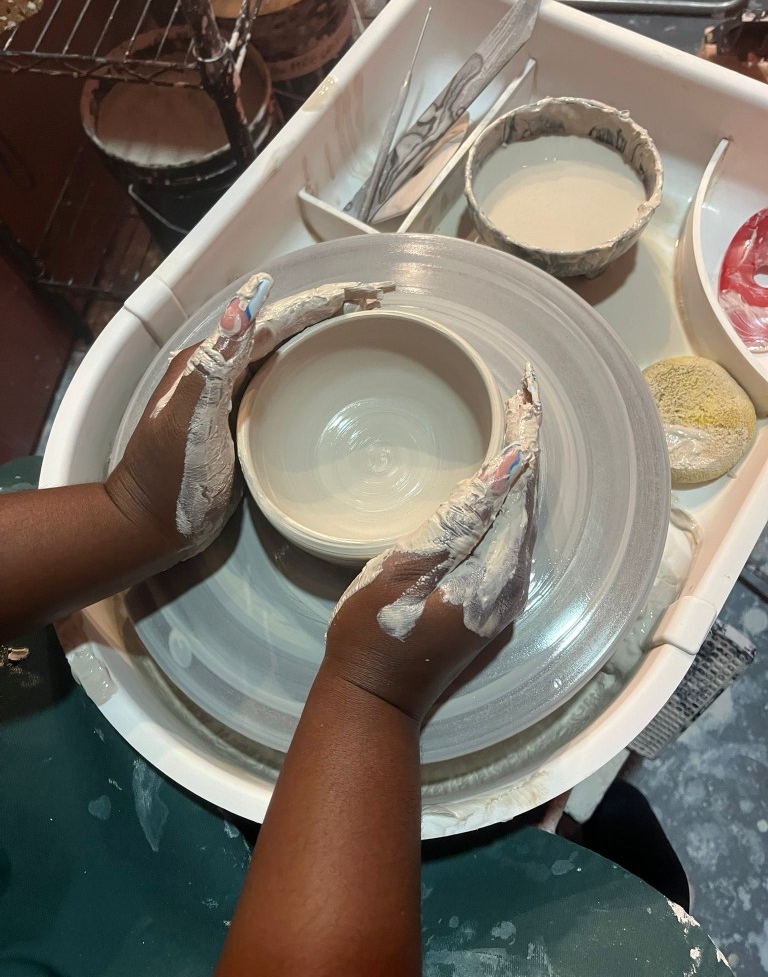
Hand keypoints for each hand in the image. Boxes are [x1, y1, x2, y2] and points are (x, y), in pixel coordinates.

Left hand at [105, 277, 391, 558]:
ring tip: (360, 332)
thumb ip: (213, 365)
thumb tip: (243, 304)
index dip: (312, 305)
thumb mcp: (190, 419)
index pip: (270, 321)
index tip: (355, 295)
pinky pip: (282, 387)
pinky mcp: (243, 424)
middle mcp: (222, 372)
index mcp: (210, 362)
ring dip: (319, 341)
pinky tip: (332, 382)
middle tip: (369, 307)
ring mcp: (233, 398)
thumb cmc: (169, 477)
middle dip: (323, 315)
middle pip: (281, 332)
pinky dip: (310, 375)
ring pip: (283, 357)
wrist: (150, 524)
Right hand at [325, 366, 541, 722]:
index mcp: (494, 571)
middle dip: (528, 446)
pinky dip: (509, 502)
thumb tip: (506, 472)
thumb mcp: (404, 569)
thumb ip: (458, 521)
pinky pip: (510, 539)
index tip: (525, 392)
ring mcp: (506, 597)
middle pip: (529, 500)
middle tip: (521, 397)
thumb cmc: (374, 633)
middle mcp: (512, 582)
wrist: (377, 699)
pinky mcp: (494, 604)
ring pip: (523, 519)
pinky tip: (499, 483)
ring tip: (514, 425)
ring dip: (522, 472)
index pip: (520, 488)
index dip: (525, 438)